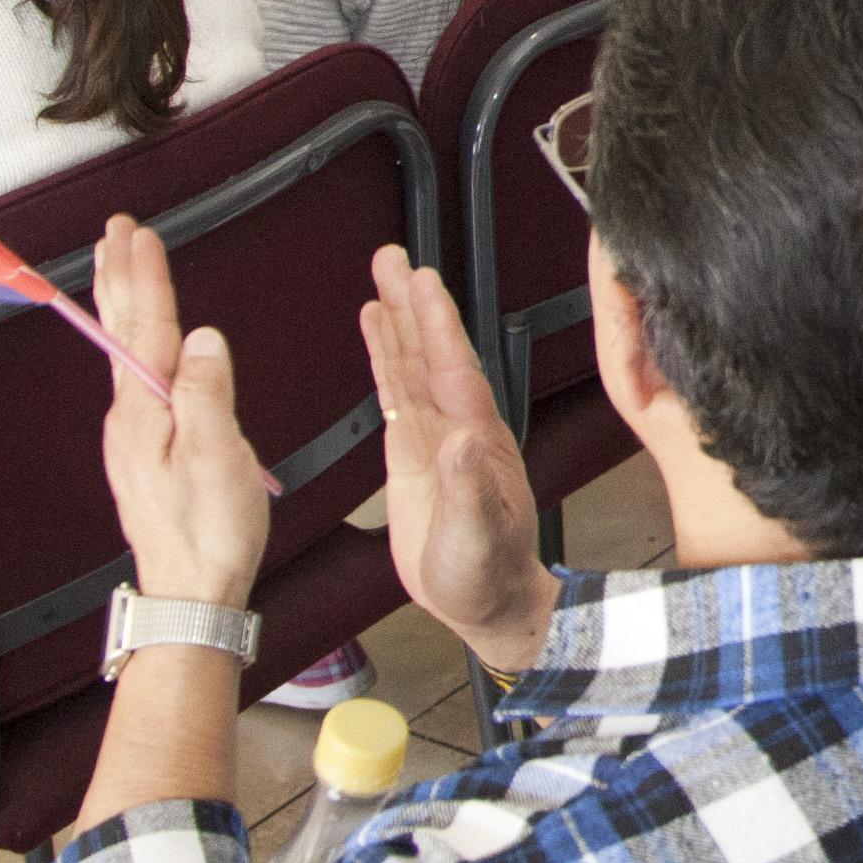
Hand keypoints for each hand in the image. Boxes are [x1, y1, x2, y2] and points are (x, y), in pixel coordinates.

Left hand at [92, 216, 269, 612]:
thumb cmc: (209, 534)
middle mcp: (130, 419)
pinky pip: (136, 379)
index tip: (140, 235)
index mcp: (146, 413)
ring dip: (124, 304)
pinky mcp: (145, 453)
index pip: (147, 328)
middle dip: (120, 278)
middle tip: (114, 233)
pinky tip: (142, 344)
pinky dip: (136, 343)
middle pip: (124, 333)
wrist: (189, 594)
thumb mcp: (217, 457)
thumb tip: (205, 339)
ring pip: (126, 353)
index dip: (146, 278)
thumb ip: (208, 393)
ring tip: (119, 270)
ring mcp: (133, 436)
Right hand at [359, 241, 557, 677]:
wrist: (486, 604)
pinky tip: (373, 332)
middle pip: (430, 353)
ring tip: (378, 278)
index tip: (422, 282)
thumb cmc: (489, 574)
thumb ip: (469, 491)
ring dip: (394, 323)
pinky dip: (384, 360)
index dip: (437, 325)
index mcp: (478, 438)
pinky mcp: (411, 455)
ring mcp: (434, 438)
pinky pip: (395, 397)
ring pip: (410, 367)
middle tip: (392, 257)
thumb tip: (460, 442)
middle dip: (411, 305)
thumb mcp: (479, 537)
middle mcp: (457, 427)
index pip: (454, 368)